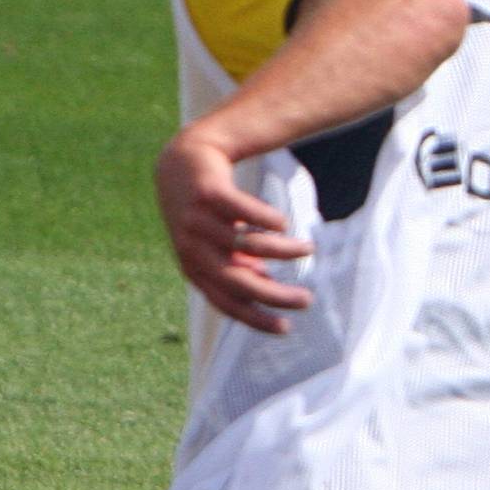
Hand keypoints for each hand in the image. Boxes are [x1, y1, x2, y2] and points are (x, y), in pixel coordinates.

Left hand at [155, 128, 313, 333]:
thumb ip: (236, 264)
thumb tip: (264, 283)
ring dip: (283, 251)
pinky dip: (267, 220)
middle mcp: (193, 248)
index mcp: (195, 268)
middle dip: (275, 295)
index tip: (286, 328)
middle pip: (238, 281)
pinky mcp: (209, 193)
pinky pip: (244, 211)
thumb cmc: (205, 210)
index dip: (255, 319)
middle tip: (307, 301)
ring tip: (308, 249)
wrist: (181, 161)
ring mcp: (198, 221)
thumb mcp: (215, 244)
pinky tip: (283, 224)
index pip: (226, 303)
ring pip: (248, 245)